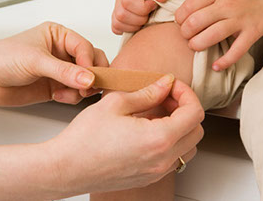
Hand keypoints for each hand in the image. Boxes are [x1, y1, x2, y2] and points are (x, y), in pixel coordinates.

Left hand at [0, 22, 108, 105]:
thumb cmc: (0, 59)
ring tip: (68, 92)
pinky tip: (57, 96)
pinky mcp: (56, 87)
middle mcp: (61, 51)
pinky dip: (71, 97)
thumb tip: (89, 78)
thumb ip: (64, 71)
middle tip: (88, 87)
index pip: (84, 47)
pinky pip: (75, 92)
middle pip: (91, 62)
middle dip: (92, 76)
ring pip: (86, 79)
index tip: (89, 76)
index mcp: (58, 35)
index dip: (89, 62)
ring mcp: (60, 70)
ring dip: (81, 88)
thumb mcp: (35, 61)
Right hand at [51, 75, 204, 194]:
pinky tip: (147, 129)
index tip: (172, 86)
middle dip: (185, 109)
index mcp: (159, 139)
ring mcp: (157, 172)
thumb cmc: (84, 140)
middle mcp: (163, 159)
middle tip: (165, 97)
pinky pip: (173, 159)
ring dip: (180, 127)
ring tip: (156, 113)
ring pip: (188, 147)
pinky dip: (170, 142)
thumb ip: (147, 92)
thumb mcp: (116, 104)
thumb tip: (165, 84)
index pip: (194, 113)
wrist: (66, 168)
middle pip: (196, 130)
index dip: (186, 93)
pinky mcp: (148, 177)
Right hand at [112, 0, 182, 33]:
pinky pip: (117, 27)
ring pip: (118, 23)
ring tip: (147, 18)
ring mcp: (119, 5)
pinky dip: (129, 29)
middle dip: (140, 19)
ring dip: (135, 26)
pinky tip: (140, 23)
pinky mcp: (120, 14)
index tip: (155, 5)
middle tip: (152, 13)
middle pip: (121, 14)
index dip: (143, 8)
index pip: (128, 1)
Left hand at [175, 0, 262, 70]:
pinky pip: (236, 51)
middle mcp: (228, 5)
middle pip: (196, 22)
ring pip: (211, 37)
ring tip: (195, 45)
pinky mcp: (253, 32)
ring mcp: (241, 20)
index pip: (189, 6)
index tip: (181, 22)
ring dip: (197, 45)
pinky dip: (224, 61)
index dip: (179, 17)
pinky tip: (216, 66)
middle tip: (187, 35)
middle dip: (185, 32)